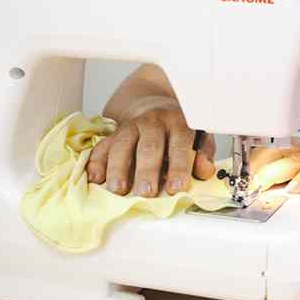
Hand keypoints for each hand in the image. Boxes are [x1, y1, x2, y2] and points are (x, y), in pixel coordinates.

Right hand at [85, 109, 215, 196]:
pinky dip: (97, 162)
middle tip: (146, 192)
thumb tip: (204, 170)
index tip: (177, 187)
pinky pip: (102, 147)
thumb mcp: (198, 139)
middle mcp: (153, 123)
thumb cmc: (178, 132)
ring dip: (119, 168)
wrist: (153, 107)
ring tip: (118, 190)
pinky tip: (95, 178)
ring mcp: (131, 127)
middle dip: (147, 171)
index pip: (179, 144)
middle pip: (149, 146)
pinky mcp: (113, 135)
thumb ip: (202, 155)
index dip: (179, 166)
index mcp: (178, 124)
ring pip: (122, 145)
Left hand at [252, 137, 299, 220]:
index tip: (244, 176)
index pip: (281, 149)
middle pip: (283, 152)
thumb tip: (283, 201)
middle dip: (261, 167)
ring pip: (296, 159)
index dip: (261, 160)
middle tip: (245, 185)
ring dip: (276, 174)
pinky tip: (293, 190)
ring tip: (261, 187)